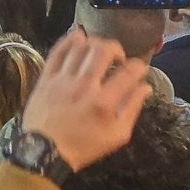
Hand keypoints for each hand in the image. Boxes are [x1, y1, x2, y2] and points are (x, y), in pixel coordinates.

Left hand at [21, 33, 149, 171]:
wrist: (44, 151)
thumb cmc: (84, 146)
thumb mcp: (117, 136)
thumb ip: (132, 109)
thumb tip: (145, 88)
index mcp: (104, 102)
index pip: (128, 73)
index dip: (139, 66)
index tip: (140, 67)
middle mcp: (84, 86)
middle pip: (102, 51)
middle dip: (116, 48)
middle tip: (118, 57)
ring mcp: (62, 79)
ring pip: (80, 47)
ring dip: (94, 43)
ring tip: (99, 50)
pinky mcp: (46, 77)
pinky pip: (58, 51)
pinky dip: (69, 40)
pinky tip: (78, 37)